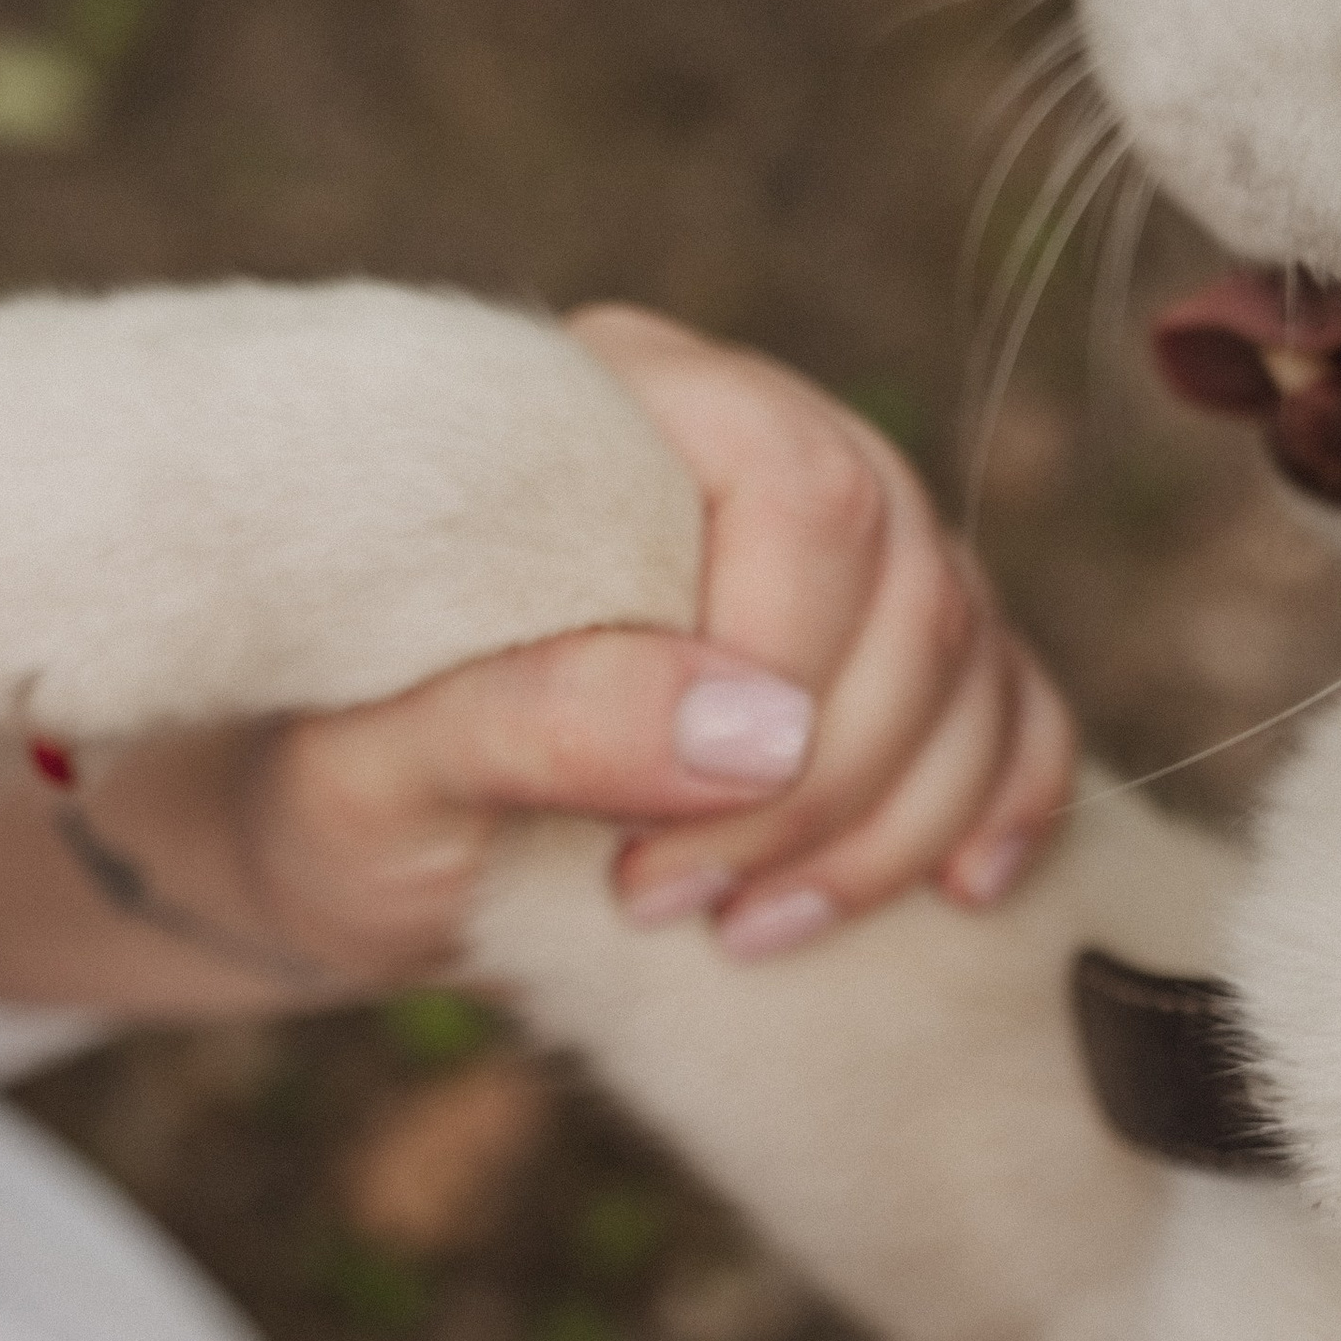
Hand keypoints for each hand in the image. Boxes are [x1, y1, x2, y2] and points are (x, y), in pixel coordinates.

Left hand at [216, 307, 1075, 986]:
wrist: (340, 860)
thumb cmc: (329, 796)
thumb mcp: (375, 773)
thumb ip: (535, 722)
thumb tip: (756, 730)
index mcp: (610, 409)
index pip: (801, 484)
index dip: (776, 676)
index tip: (648, 848)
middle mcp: (741, 446)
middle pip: (909, 578)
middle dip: (824, 782)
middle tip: (674, 907)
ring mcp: (828, 557)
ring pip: (970, 653)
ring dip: (894, 825)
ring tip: (744, 932)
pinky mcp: (876, 667)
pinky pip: (1010, 710)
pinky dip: (998, 809)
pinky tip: (950, 898)